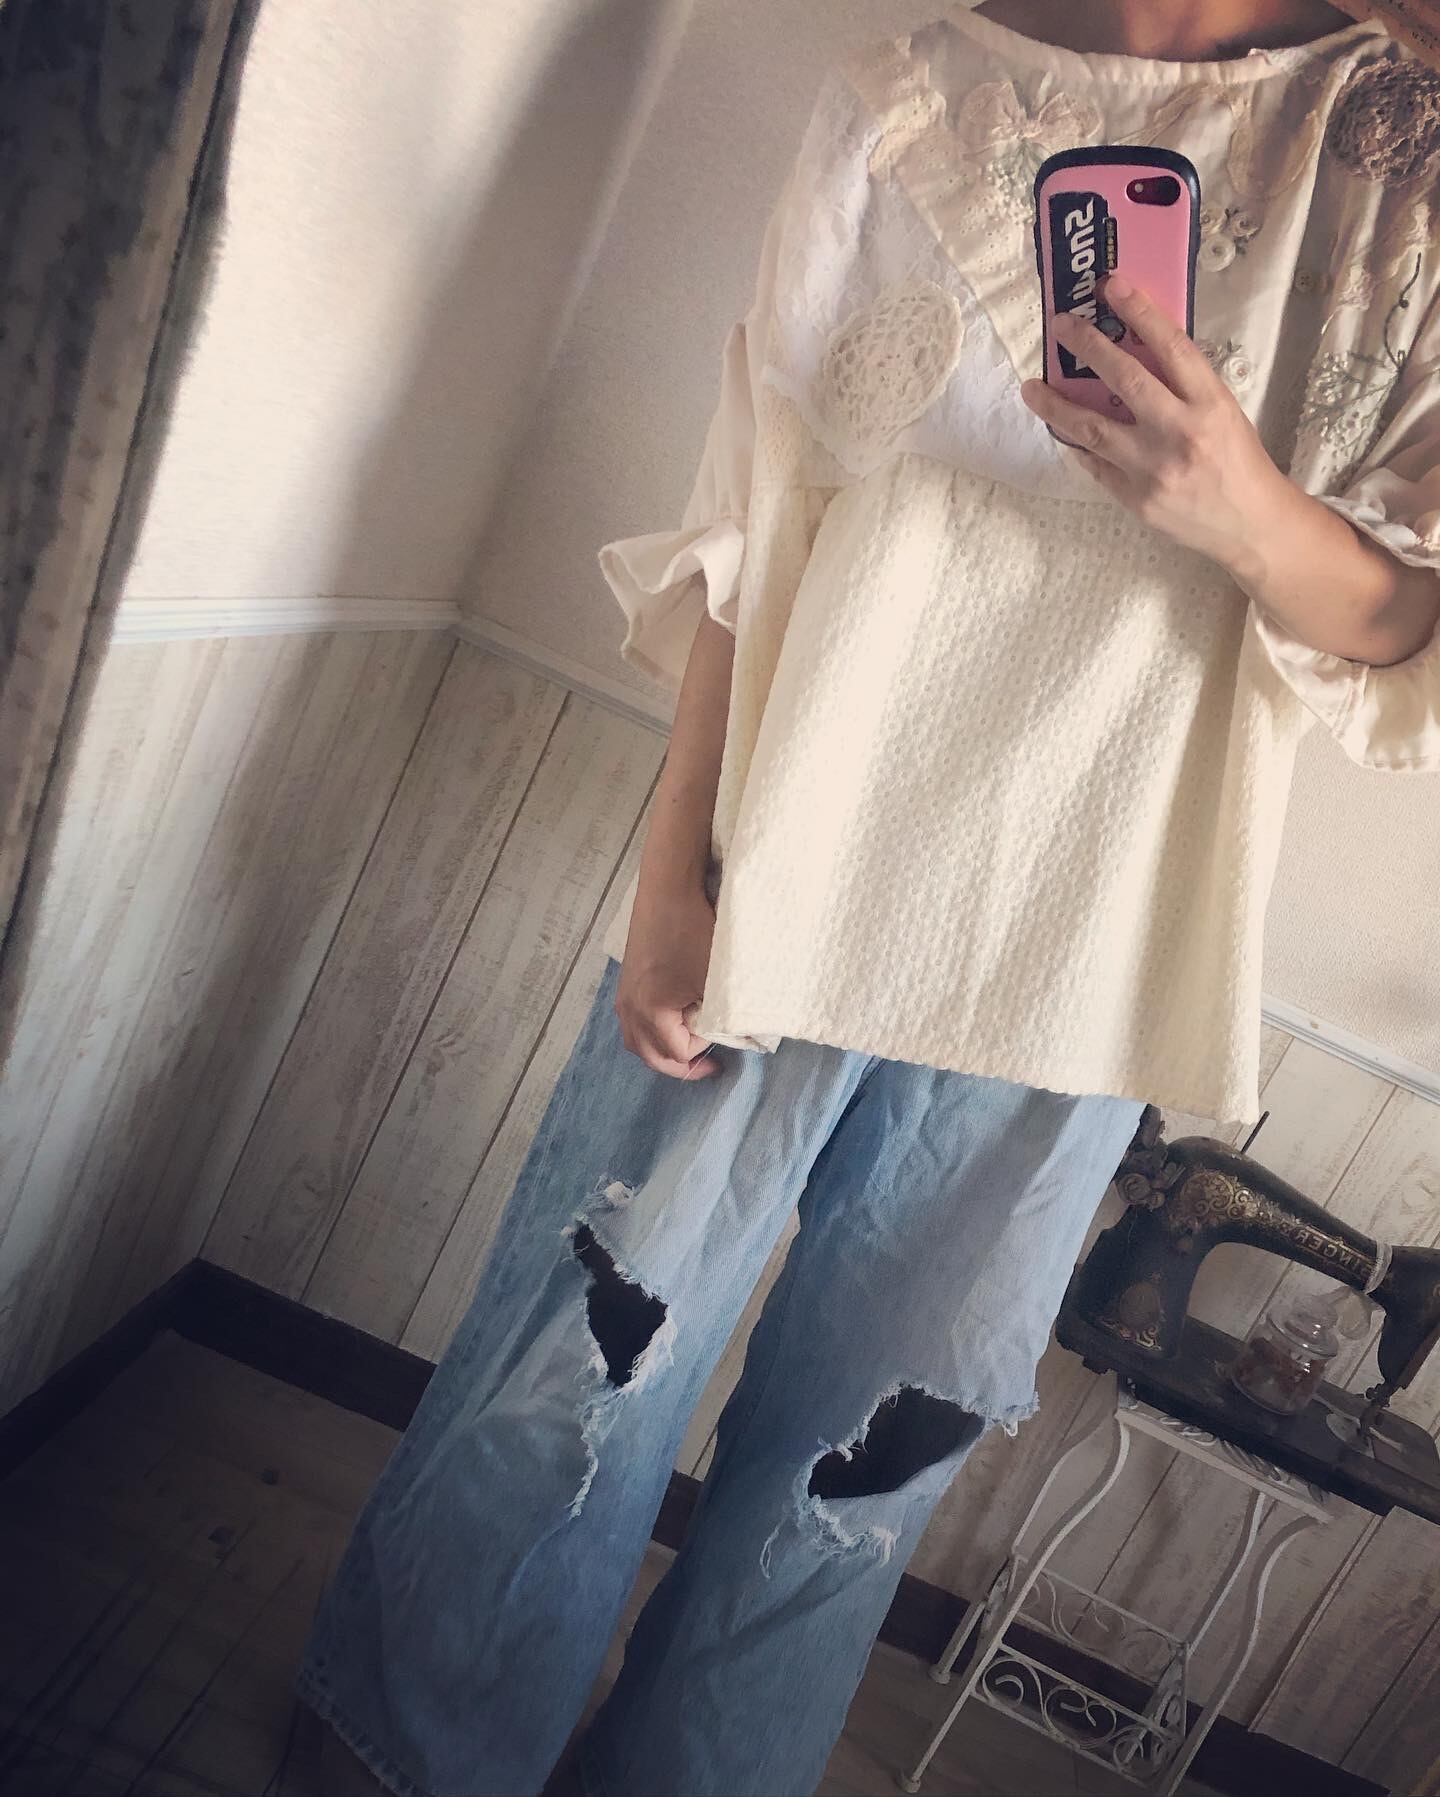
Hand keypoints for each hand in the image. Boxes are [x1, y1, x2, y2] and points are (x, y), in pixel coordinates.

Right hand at [615, 880, 719, 1079]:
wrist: (669, 891)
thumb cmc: (694, 932)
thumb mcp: (715, 979)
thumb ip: (722, 1015)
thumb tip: (733, 1036)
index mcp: (651, 1012)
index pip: (679, 1052)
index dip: (705, 1049)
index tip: (724, 1035)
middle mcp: (630, 1009)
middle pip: (652, 1056)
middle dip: (681, 1065)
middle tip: (710, 1067)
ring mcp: (623, 996)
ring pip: (637, 1042)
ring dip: (661, 1052)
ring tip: (687, 1051)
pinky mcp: (625, 983)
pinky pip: (631, 1024)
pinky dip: (649, 1034)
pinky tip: (668, 1027)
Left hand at [1020, 274, 1300, 578]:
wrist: (1249, 524)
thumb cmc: (1237, 461)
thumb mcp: (1222, 411)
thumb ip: (1182, 386)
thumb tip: (1132, 352)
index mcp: (1210, 403)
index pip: (1170, 346)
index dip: (1138, 311)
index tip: (1110, 285)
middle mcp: (1180, 432)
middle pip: (1123, 379)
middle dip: (1087, 346)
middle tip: (1060, 326)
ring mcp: (1153, 469)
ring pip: (1091, 428)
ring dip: (1055, 405)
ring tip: (1031, 388)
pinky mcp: (1135, 499)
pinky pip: (1094, 464)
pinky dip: (1076, 443)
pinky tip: (1060, 428)